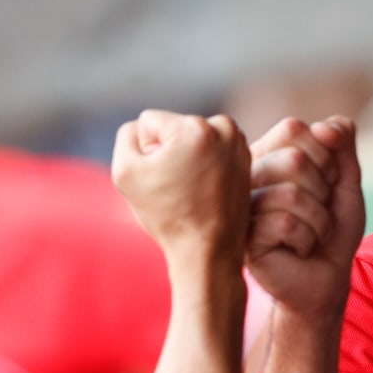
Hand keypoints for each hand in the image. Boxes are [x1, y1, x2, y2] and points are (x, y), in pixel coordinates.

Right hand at [112, 110, 251, 264]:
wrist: (210, 250)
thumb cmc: (168, 215)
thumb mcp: (125, 171)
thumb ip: (127, 136)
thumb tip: (145, 128)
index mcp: (194, 128)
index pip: (149, 122)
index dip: (145, 151)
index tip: (162, 180)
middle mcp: (224, 128)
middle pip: (174, 127)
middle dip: (170, 153)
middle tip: (179, 188)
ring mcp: (239, 143)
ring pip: (192, 137)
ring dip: (186, 157)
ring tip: (192, 189)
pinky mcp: (246, 158)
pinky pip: (211, 150)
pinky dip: (204, 164)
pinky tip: (205, 188)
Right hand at [246, 115, 365, 320]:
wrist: (326, 280)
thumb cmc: (331, 230)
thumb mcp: (346, 181)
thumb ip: (341, 144)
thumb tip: (324, 127)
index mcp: (268, 154)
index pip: (294, 128)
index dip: (325, 158)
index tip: (326, 184)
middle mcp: (249, 175)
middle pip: (294, 159)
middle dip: (323, 192)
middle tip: (318, 214)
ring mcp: (241, 206)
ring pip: (293, 194)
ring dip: (319, 221)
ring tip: (310, 234)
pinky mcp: (243, 237)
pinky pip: (286, 224)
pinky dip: (306, 239)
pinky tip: (296, 249)